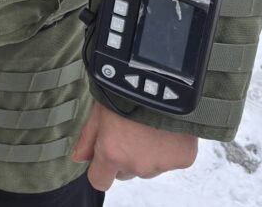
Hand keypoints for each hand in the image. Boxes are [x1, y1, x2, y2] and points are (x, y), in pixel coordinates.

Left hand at [72, 101, 197, 191]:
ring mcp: (161, 164)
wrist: (163, 79)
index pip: (100, 181)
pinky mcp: (183, 159)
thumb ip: (88, 137)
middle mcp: (136, 165)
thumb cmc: (125, 89)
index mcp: (112, 154)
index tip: (103, 156)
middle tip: (130, 130)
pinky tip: (168, 127)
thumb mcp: (99, 108)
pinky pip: (172, 159)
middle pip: (126, 171)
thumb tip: (79, 158)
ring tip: (150, 124)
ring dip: (148, 153)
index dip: (100, 169)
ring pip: (150, 167)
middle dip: (126, 157)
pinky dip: (170, 148)